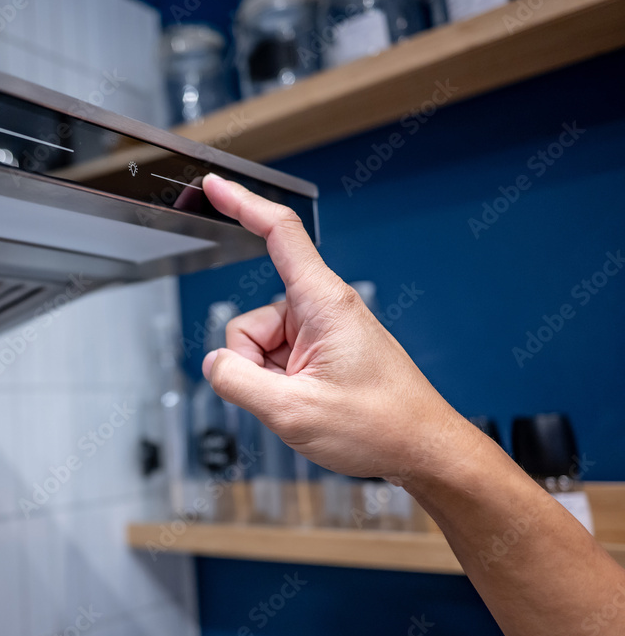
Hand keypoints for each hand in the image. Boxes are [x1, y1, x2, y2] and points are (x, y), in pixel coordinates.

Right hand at [200, 174, 466, 481]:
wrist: (422, 450)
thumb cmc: (380, 426)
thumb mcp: (293, 411)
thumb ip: (237, 382)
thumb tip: (213, 364)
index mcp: (323, 302)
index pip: (279, 233)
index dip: (242, 203)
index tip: (214, 185)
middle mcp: (322, 309)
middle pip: (250, 320)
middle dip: (250, 361)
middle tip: (283, 397)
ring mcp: (321, 331)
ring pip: (259, 346)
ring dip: (266, 378)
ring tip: (303, 403)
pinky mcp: (322, 351)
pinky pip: (276, 361)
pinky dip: (279, 385)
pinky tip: (306, 403)